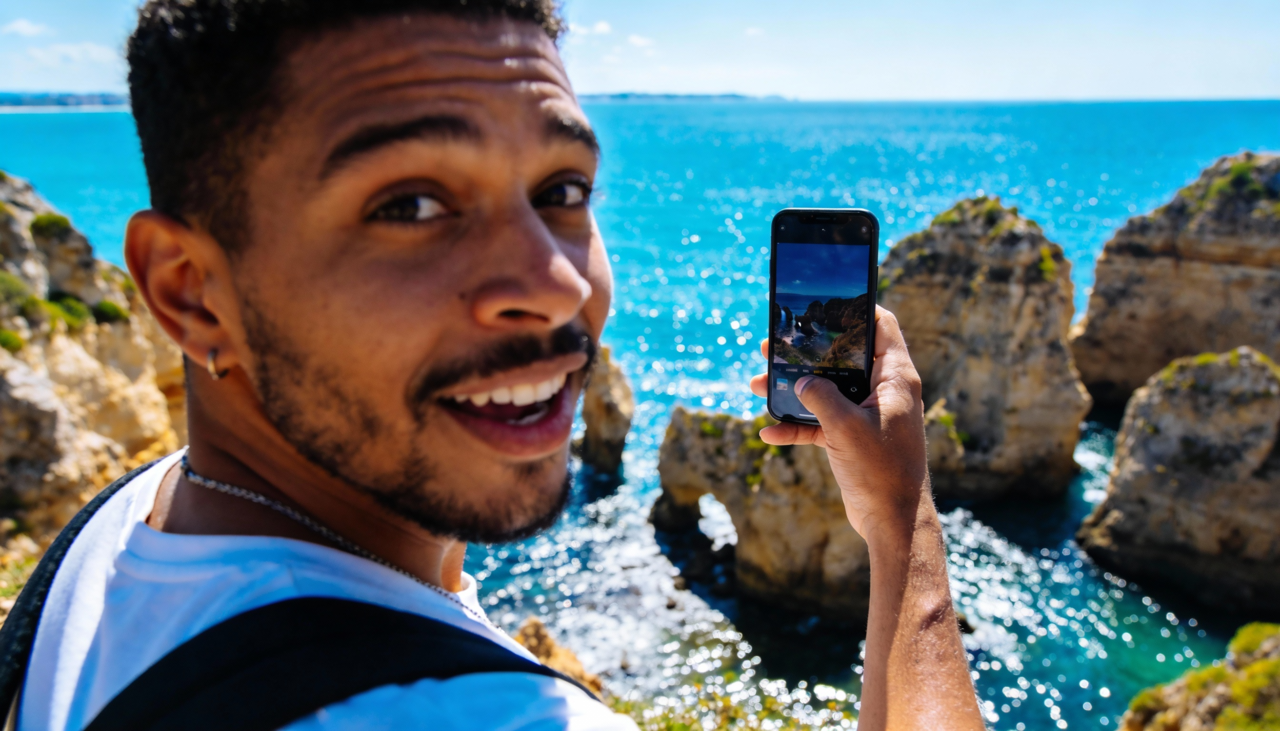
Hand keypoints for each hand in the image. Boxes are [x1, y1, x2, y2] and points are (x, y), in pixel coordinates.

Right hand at [749, 306, 927, 542]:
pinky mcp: (854, 440)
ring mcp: (867, 416)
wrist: (892, 522)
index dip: (857, 308)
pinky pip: (821, 424)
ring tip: (756, 383)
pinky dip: (797, 427)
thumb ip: (819, 396)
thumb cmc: (880, 470)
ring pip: (826, 391)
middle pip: (843, 358)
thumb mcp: (844, 426)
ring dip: (792, 390)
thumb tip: (801, 381)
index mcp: (894, 378)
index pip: (881, 326)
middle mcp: (883, 392)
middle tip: (773, 344)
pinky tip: (769, 434)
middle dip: (806, 352)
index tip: (825, 301)